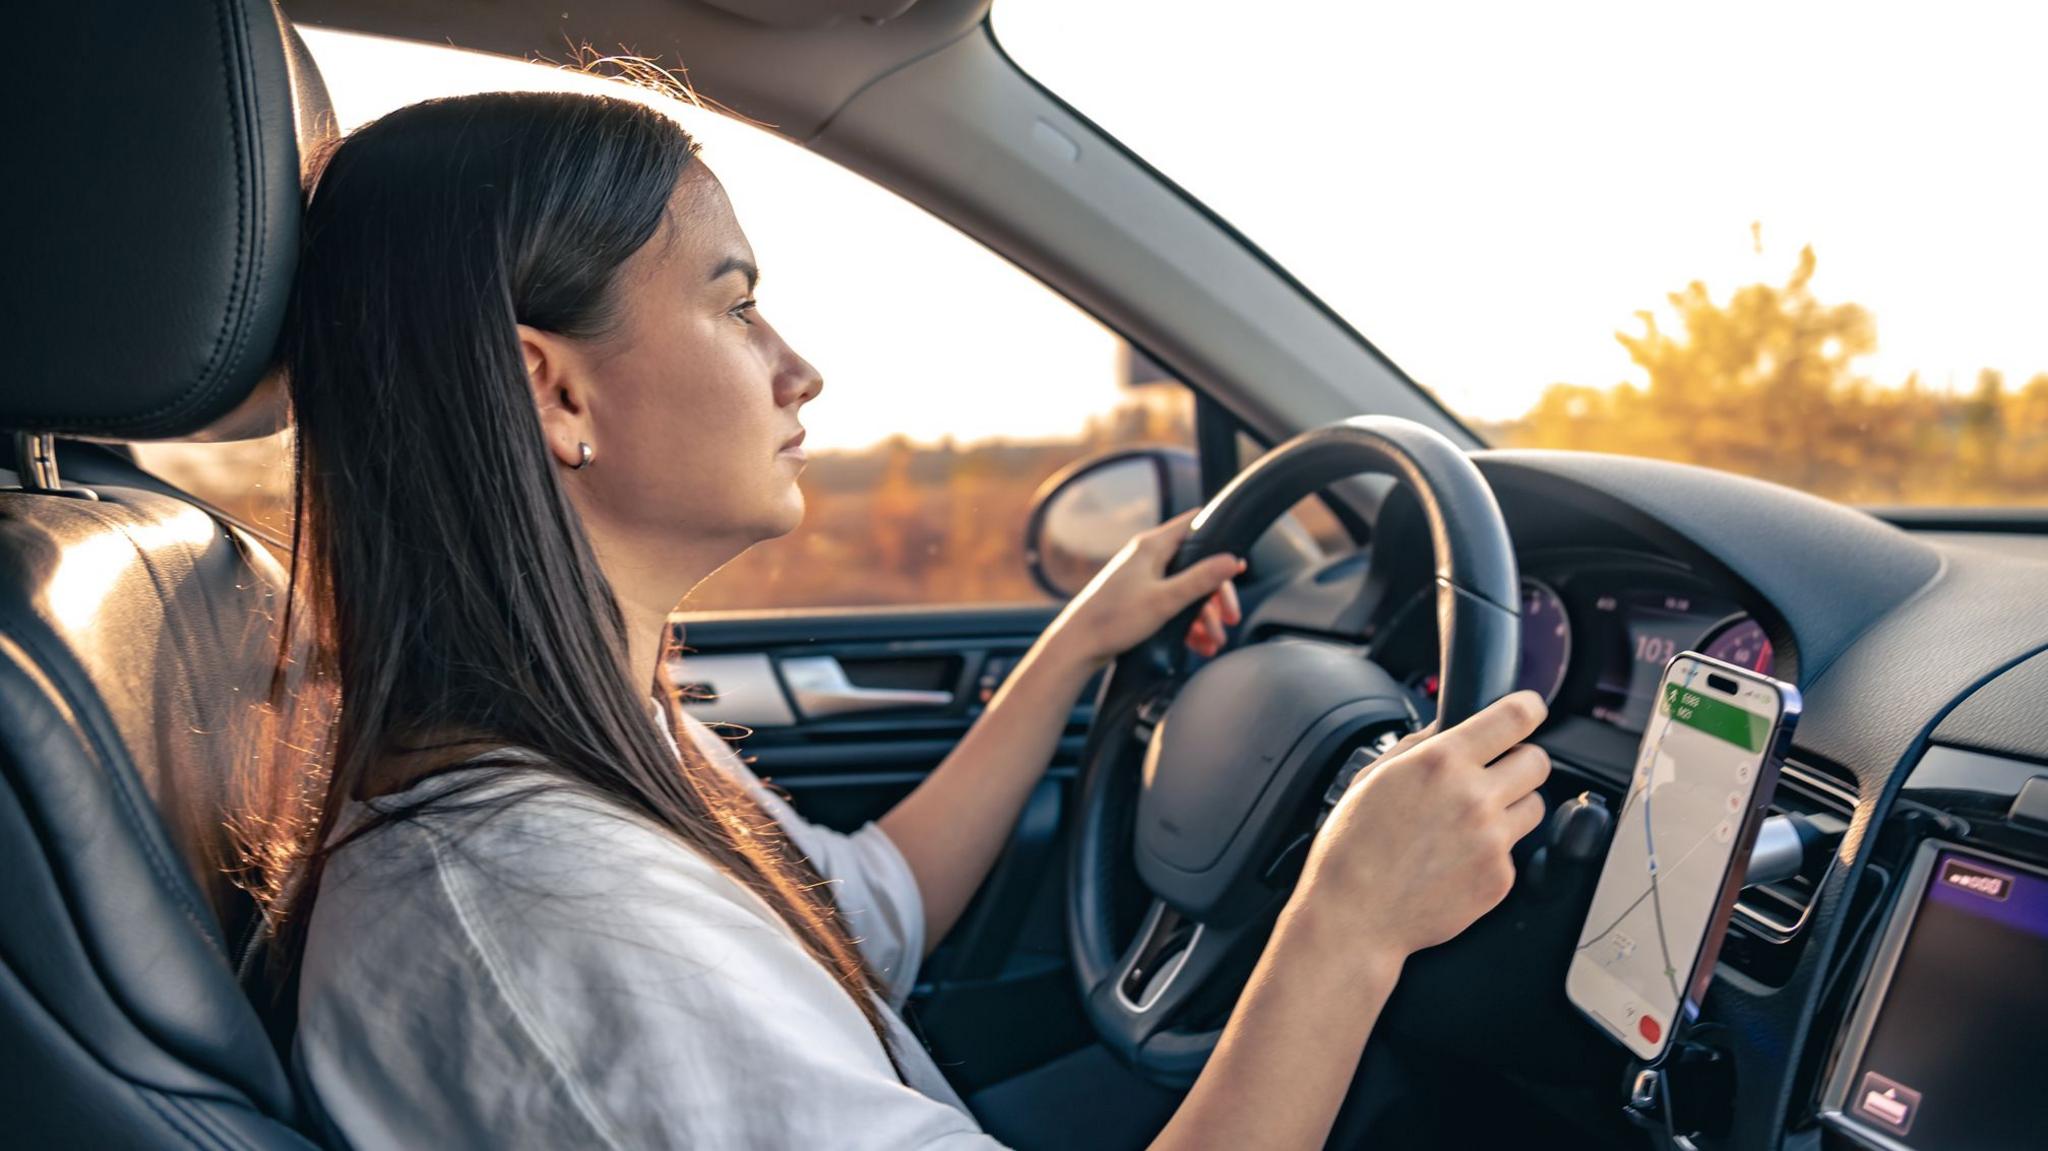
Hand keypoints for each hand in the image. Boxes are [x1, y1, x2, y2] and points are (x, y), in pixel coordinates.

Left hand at [1045, 510, 1244, 667]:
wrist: (1077, 646)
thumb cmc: (1113, 620)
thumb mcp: (1165, 600)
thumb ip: (1200, 580)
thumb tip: (1232, 560)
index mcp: (1152, 547)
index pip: (1194, 524)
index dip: (1220, 538)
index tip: (1238, 562)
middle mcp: (1147, 557)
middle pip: (1196, 565)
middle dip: (1216, 595)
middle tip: (1232, 618)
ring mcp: (1143, 579)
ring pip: (1186, 591)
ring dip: (1204, 616)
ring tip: (1214, 641)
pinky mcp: (1138, 600)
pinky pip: (1172, 606)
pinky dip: (1187, 625)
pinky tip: (1199, 645)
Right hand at [1293, 691, 1550, 960]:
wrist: (1355, 915)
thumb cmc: (1353, 848)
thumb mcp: (1373, 777)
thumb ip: (1418, 746)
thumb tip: (1450, 728)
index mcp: (1441, 762)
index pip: (1514, 717)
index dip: (1528, 709)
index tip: (1529, 711)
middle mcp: (1475, 797)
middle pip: (1538, 761)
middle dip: (1519, 761)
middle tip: (1495, 774)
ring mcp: (1492, 841)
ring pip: (1534, 806)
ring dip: (1512, 806)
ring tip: (1472, 821)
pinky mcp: (1500, 878)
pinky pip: (1514, 851)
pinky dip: (1493, 852)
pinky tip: (1456, 859)